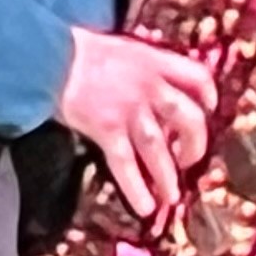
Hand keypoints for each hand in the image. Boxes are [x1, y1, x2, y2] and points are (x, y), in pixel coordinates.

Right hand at [58, 28, 216, 220]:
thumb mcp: (123, 48)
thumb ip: (144, 66)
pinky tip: (146, 206)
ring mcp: (128, 109)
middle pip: (188, 117)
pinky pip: (125, 162)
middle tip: (191, 161)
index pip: (197, 77)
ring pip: (158, 146)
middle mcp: (149, 86)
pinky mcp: (106, 128)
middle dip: (196, 143)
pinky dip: (136, 186)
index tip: (208, 109)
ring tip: (172, 198)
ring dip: (167, 175)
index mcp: (155, 61)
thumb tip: (156, 86)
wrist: (47, 56)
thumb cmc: (80, 50)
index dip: (208, 96)